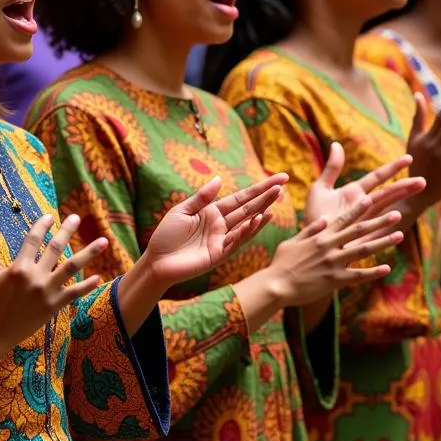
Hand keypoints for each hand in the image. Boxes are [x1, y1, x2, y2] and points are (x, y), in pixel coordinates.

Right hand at [0, 212, 104, 367]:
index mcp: (19, 267)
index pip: (34, 239)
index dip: (42, 225)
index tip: (50, 216)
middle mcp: (36, 277)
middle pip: (56, 248)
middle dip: (67, 231)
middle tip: (76, 217)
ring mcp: (47, 292)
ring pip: (72, 267)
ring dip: (89, 253)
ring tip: (104, 241)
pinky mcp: (53, 307)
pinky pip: (74, 294)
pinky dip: (87, 286)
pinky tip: (99, 277)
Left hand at [140, 173, 288, 287]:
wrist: (157, 261)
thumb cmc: (166, 235)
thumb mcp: (182, 211)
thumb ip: (202, 197)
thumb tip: (219, 179)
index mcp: (213, 212)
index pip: (241, 198)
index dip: (259, 188)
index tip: (278, 178)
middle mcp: (221, 224)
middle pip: (248, 208)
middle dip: (266, 197)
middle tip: (284, 185)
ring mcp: (222, 239)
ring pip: (246, 223)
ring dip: (261, 211)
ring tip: (277, 198)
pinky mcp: (220, 253)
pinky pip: (237, 240)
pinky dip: (247, 230)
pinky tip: (258, 219)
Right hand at [266, 200, 403, 307]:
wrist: (276, 284)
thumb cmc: (281, 263)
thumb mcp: (293, 241)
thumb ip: (309, 230)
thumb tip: (323, 219)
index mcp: (320, 236)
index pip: (343, 219)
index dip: (358, 209)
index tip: (370, 199)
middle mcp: (329, 246)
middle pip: (359, 231)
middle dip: (379, 222)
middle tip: (396, 214)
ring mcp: (334, 263)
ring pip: (364, 250)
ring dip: (383, 242)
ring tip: (399, 235)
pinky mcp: (335, 280)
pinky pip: (358, 275)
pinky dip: (373, 271)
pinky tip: (388, 267)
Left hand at [305, 143, 424, 227]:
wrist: (309, 237)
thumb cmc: (314, 214)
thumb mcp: (321, 188)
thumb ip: (331, 168)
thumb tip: (336, 144)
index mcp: (355, 192)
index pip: (377, 177)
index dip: (392, 168)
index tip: (409, 158)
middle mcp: (363, 206)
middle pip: (388, 193)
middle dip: (405, 187)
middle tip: (424, 180)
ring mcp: (364, 220)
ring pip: (386, 208)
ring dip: (401, 202)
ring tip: (416, 197)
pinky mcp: (360, 235)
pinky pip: (377, 228)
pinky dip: (387, 223)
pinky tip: (400, 218)